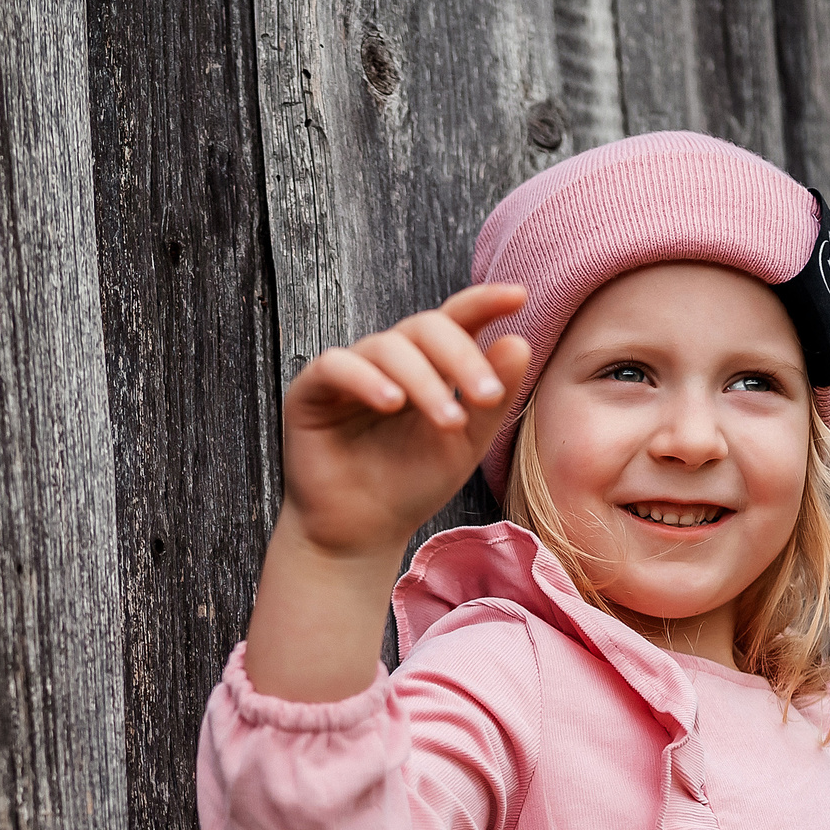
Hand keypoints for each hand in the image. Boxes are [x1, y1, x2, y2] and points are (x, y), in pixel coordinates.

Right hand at [278, 284, 532, 557]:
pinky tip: (392, 403)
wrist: (363, 533)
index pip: (455, 319)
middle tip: (488, 395)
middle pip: (426, 327)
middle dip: (461, 357)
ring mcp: (349, 371)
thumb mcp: (464, 444)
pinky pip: (336, 365)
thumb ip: (492, 398)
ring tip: (447, 423)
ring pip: (387, 347)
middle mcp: (389, 359)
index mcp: (428, 365)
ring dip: (424, 381)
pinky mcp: (311, 391)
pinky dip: (367, 379)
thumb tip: (519, 341)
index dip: (483, 302)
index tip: (518, 297)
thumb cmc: (411, 485)